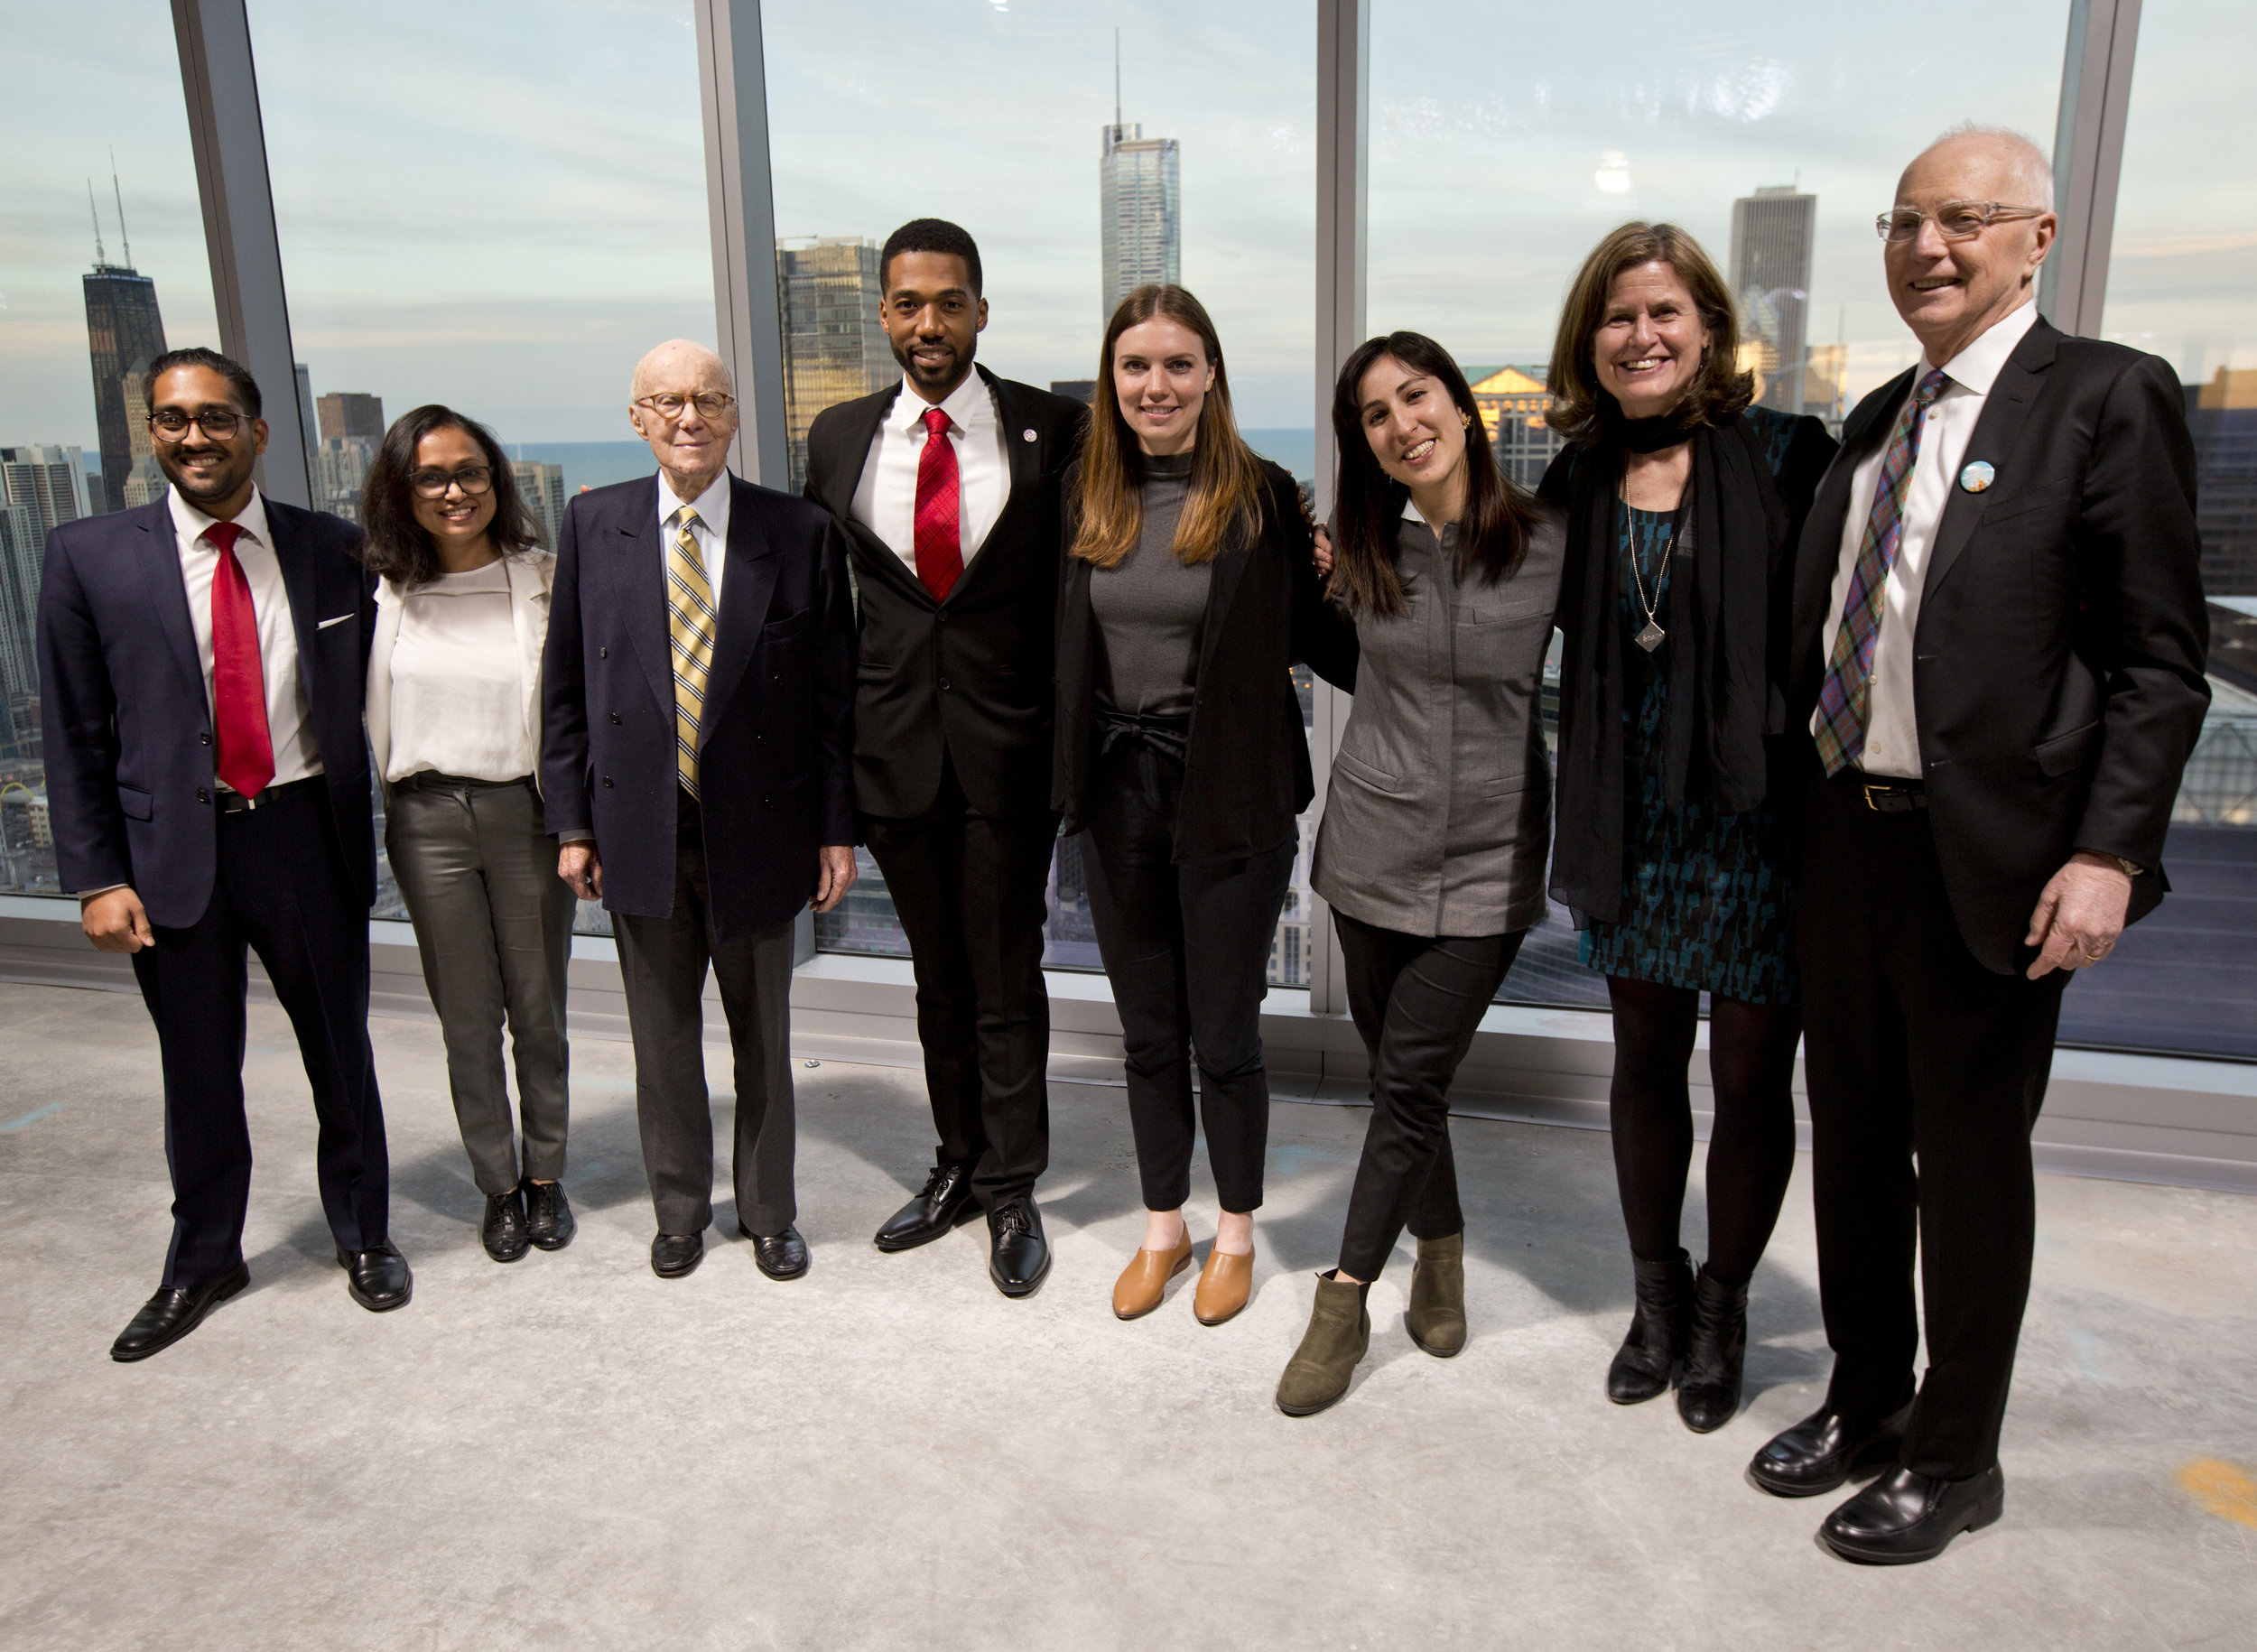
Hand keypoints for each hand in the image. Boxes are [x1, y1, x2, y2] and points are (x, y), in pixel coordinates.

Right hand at [83, 887, 152, 952]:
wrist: (99, 886)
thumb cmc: (119, 895)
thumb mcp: (137, 909)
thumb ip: (144, 928)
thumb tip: (149, 943)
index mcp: (116, 929)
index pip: (134, 947)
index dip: (139, 938)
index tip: (136, 927)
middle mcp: (103, 934)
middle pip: (123, 949)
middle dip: (130, 940)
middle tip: (128, 925)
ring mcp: (93, 934)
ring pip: (112, 949)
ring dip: (119, 942)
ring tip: (120, 926)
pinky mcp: (87, 932)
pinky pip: (101, 945)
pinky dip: (108, 941)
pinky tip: (111, 930)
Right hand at [558, 842, 602, 901]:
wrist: (575, 834)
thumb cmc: (587, 845)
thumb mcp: (597, 862)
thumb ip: (599, 879)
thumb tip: (601, 892)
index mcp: (575, 873)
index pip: (583, 894)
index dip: (593, 897)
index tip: (601, 894)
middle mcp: (566, 874)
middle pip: (579, 892)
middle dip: (590, 892)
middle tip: (599, 887)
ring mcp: (562, 872)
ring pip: (575, 887)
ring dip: (584, 886)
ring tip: (593, 878)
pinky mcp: (561, 870)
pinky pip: (571, 881)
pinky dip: (579, 881)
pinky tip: (586, 874)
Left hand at [814, 844, 857, 912]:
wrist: (839, 835)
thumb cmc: (831, 847)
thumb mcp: (823, 865)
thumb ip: (823, 883)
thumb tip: (821, 897)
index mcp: (843, 877)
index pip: (834, 898)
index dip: (824, 906)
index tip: (816, 909)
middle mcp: (850, 878)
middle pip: (838, 897)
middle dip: (825, 903)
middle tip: (813, 906)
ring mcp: (852, 875)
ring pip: (840, 893)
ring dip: (828, 897)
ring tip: (816, 899)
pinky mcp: (851, 873)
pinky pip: (842, 887)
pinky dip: (833, 891)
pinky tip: (825, 891)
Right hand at [1312, 524, 1334, 578]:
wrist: (1334, 536)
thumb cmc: (1334, 530)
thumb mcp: (1334, 527)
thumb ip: (1332, 528)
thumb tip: (1328, 526)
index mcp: (1317, 532)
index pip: (1319, 539)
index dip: (1324, 545)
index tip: (1331, 550)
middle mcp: (1312, 542)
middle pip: (1315, 551)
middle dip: (1324, 556)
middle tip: (1331, 560)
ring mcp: (1312, 553)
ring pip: (1315, 560)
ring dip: (1323, 564)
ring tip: (1331, 567)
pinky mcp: (1315, 561)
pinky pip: (1315, 567)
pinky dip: (1320, 570)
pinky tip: (1326, 571)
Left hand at [2023, 851, 2132, 978]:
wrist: (2108, 865)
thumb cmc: (2074, 876)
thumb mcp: (2049, 894)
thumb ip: (2039, 922)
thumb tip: (2032, 943)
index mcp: (2068, 925)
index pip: (2051, 957)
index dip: (2040, 968)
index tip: (2031, 974)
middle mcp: (2088, 934)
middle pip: (2067, 962)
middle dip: (2054, 960)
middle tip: (2047, 949)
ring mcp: (2105, 935)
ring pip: (2084, 961)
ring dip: (2072, 958)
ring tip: (2064, 946)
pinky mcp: (2116, 932)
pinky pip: (2100, 954)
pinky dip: (2089, 954)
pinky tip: (2081, 944)